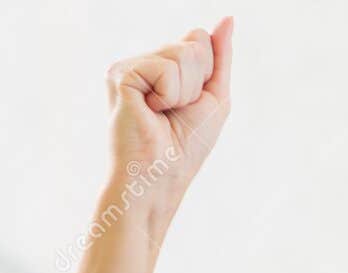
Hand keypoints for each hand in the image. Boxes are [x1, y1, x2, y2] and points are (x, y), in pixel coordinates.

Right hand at [104, 17, 234, 219]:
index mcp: (162, 67)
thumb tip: (228, 19)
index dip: (207, 75)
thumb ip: (220, 57)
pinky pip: (166, 68)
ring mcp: (129, 67)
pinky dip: (170, 94)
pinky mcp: (120, 74)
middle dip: (198, 83)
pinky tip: (152, 111)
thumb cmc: (186, 148)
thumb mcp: (214, 97)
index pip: (199, 41)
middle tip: (176, 112)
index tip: (190, 105)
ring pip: (183, 53)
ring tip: (163, 114)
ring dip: (185, 91)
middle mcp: (143, 62)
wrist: (162, 178)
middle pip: (194, 43)